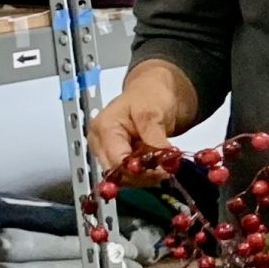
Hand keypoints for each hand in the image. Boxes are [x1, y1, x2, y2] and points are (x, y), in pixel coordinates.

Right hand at [92, 61, 199, 179]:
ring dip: (146, 178)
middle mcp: (100, 142)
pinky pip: (130, 174)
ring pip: (123, 177)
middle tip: (168, 173)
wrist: (154, 90)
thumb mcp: (152, 112)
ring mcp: (108, 151)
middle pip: (117, 173)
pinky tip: (159, 169)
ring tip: (165, 169)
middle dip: (143, 176)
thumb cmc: (150, 95)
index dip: (140, 171)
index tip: (163, 172)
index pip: (116, 161)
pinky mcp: (119, 157)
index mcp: (103, 128)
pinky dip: (146, 175)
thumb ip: (154, 138)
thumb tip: (162, 162)